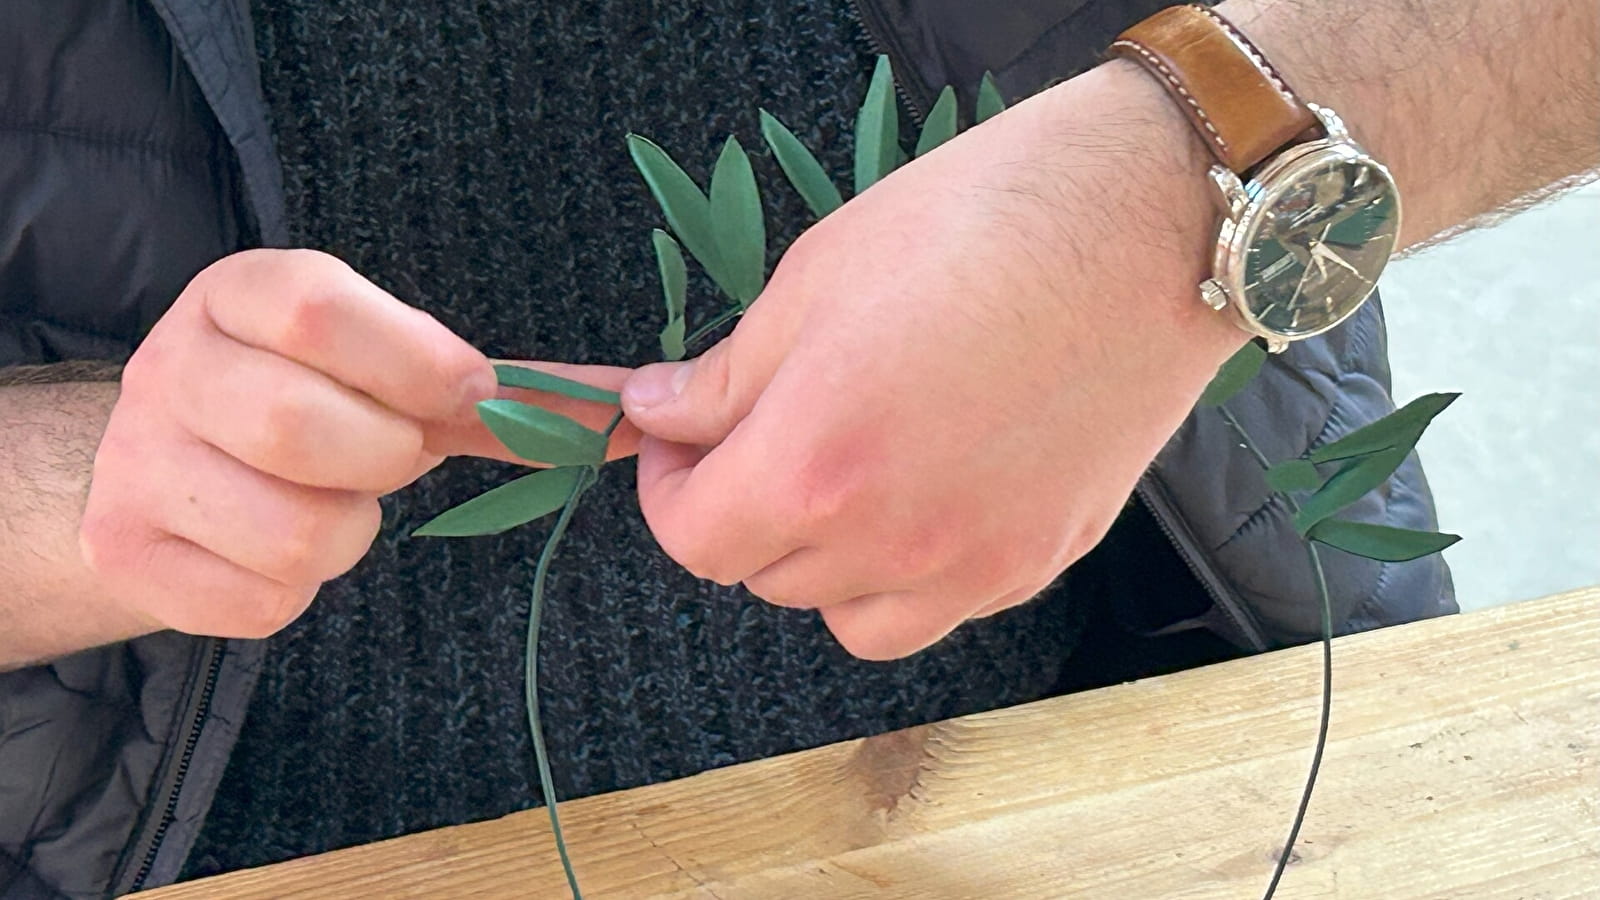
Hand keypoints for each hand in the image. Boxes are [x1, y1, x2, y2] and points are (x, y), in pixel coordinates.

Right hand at [81, 249, 633, 639]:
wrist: (170, 468)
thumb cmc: (316, 404)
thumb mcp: (396, 374)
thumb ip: (507, 391)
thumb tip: (642, 409)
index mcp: (241, 294)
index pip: (323, 310)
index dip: (417, 364)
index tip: (464, 394)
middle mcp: (170, 364)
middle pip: (303, 428)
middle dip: (383, 460)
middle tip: (386, 458)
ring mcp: (135, 461)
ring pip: (291, 531)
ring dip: (345, 534)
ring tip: (330, 502)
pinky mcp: (122, 551)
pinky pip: (256, 602)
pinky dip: (293, 590)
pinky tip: (273, 546)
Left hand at [622, 63, 1246, 659]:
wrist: (1146, 223)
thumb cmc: (981, 224)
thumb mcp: (817, 277)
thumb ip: (724, 375)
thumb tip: (652, 414)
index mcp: (814, 465)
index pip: (693, 540)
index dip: (668, 490)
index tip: (678, 443)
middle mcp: (890, 541)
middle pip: (764, 576)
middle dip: (741, 509)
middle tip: (760, 434)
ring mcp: (973, 566)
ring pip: (847, 614)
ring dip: (821, 560)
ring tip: (845, 476)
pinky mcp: (1038, 564)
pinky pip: (936, 609)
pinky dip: (905, 572)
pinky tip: (924, 493)